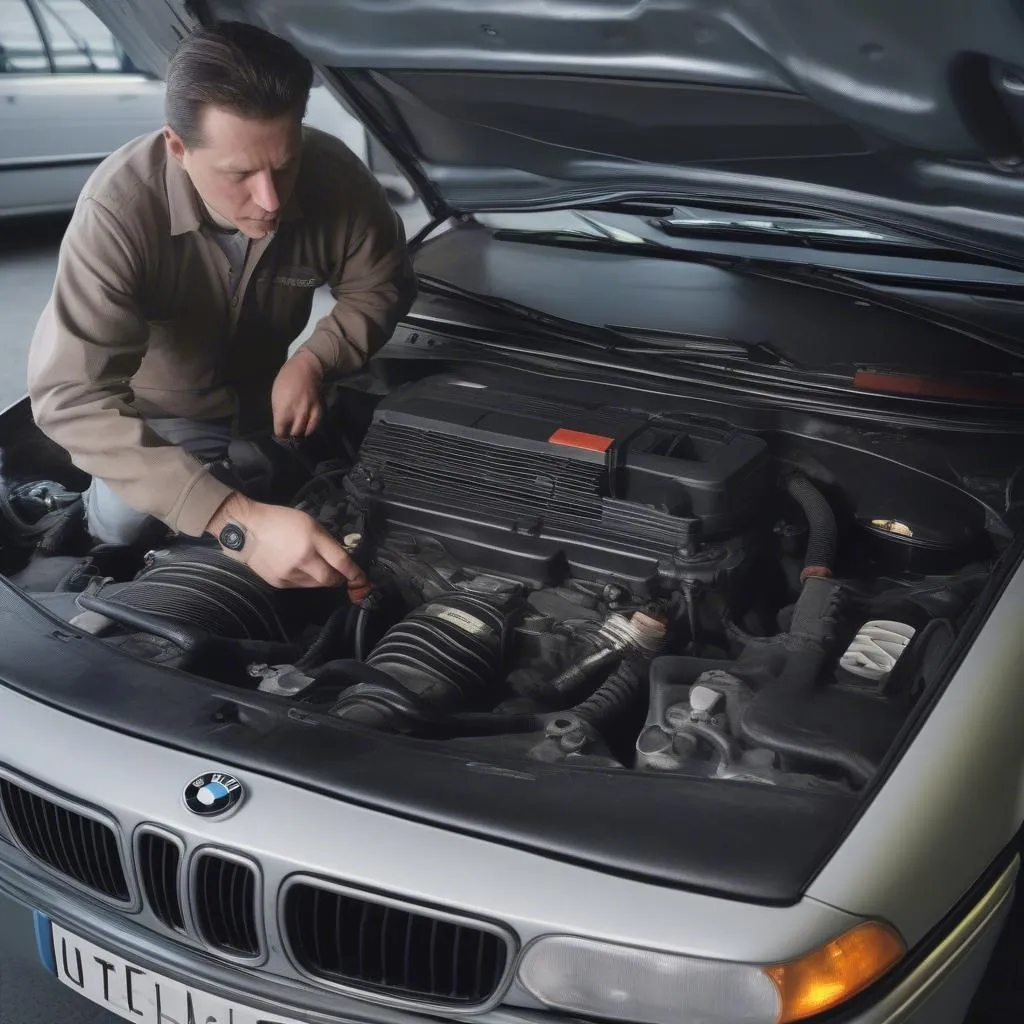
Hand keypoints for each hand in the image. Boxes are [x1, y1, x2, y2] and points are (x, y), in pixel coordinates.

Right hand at [206, 493, 370, 598]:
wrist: (245, 529)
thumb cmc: (280, 521)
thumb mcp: (309, 523)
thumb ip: (326, 541)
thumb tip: (341, 559)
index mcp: (312, 539)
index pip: (341, 562)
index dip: (355, 573)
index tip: (362, 578)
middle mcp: (303, 558)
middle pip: (330, 579)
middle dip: (338, 578)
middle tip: (339, 573)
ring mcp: (290, 573)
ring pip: (316, 584)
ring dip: (321, 578)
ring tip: (314, 566)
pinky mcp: (279, 583)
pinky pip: (300, 585)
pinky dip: (305, 579)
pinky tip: (297, 568)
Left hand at [271, 348, 323, 437]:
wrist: (304, 369)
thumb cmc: (285, 380)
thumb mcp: (276, 396)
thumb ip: (279, 411)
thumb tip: (281, 423)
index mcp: (283, 410)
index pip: (280, 430)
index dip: (280, 433)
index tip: (280, 431)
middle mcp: (296, 413)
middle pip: (293, 432)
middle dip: (290, 434)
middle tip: (288, 432)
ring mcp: (308, 411)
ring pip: (304, 430)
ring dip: (300, 432)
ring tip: (297, 432)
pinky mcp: (318, 409)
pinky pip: (315, 424)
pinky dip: (310, 428)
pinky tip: (307, 429)